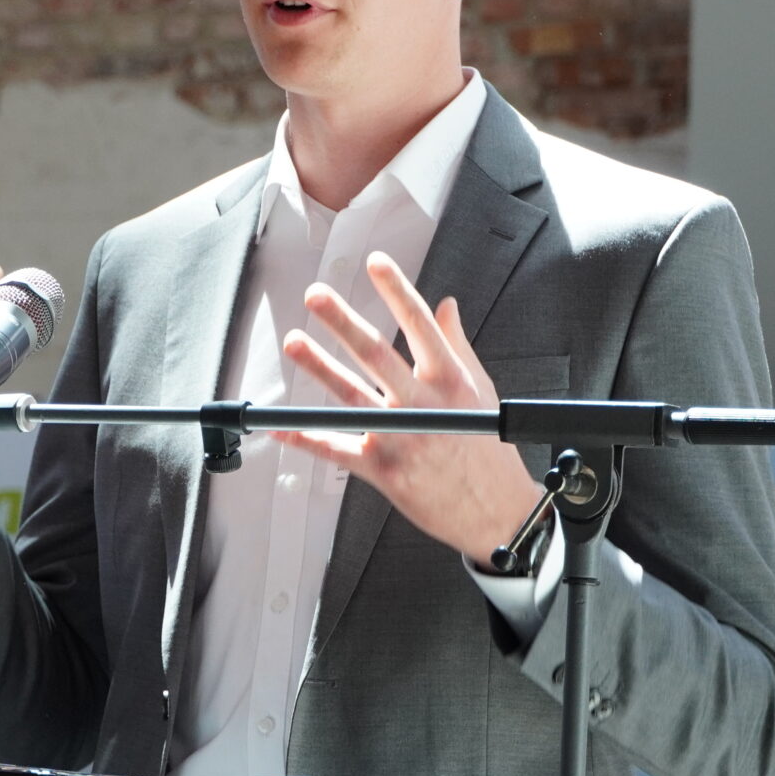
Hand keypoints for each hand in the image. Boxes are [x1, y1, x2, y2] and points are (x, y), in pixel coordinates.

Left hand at [276, 253, 543, 566]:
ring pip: (352, 397)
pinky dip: (306, 439)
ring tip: (294, 342)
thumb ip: (457, 344)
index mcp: (450, 380)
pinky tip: (280, 426)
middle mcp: (423, 405)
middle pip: (378, 355)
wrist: (494, 512)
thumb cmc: (486, 447)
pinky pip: (337, 451)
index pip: (421, 325)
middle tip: (317, 296)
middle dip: (344, 323)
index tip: (376, 262)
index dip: (397, 291)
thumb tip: (445, 304)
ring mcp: (401, 438)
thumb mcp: (481, 389)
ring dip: (319, 368)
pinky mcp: (382, 471)